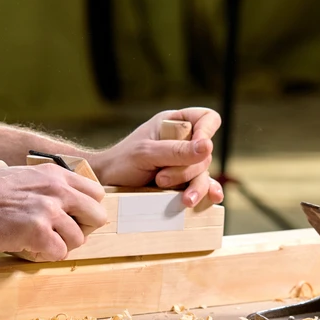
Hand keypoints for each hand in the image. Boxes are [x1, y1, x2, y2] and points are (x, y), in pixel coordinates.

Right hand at [0, 161, 106, 259]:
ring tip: (38, 242)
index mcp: (55, 174)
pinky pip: (60, 253)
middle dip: (81, 229)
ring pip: (78, 239)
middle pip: (97, 216)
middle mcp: (57, 189)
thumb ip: (24, 175)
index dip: (86, 210)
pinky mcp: (39, 232)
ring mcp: (49, 210)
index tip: (71, 218)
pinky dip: (45, 256)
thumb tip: (2, 167)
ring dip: (60, 245)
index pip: (96, 193)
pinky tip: (29, 248)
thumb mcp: (9, 171)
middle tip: (60, 234)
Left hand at [91, 108, 223, 206]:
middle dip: (187, 169)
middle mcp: (182, 141)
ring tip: (183, 200)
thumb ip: (176, 150)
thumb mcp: (146, 153)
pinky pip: (202, 185)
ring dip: (195, 187)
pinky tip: (213, 198)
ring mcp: (184, 163)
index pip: (206, 118)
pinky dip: (207, 192)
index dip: (208, 131)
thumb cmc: (121, 162)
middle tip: (161, 179)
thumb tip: (207, 146)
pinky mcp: (183, 182)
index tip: (201, 148)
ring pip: (203, 173)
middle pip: (205, 153)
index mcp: (174, 123)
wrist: (106, 185)